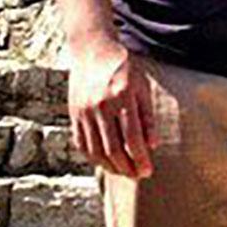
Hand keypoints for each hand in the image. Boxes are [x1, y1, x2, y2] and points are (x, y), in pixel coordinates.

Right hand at [68, 39, 156, 178]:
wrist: (93, 50)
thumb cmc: (123, 68)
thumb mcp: (142, 86)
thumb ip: (148, 116)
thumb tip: (152, 145)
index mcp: (121, 97)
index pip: (132, 138)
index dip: (141, 159)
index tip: (148, 171)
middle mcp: (100, 105)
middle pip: (112, 149)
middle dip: (127, 168)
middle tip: (138, 175)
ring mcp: (84, 110)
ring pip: (95, 151)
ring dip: (110, 167)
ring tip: (123, 172)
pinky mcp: (73, 113)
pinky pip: (81, 143)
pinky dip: (93, 158)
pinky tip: (105, 162)